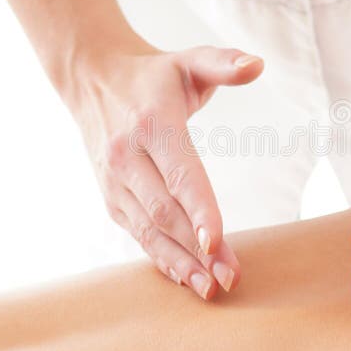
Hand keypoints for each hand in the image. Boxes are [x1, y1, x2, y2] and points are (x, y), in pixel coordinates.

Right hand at [68, 39, 262, 299]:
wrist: (92, 80)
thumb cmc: (152, 76)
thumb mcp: (188, 62)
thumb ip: (223, 63)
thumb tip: (259, 64)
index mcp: (152, 124)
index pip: (180, 174)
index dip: (199, 210)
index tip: (217, 243)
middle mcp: (127, 156)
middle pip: (166, 211)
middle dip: (198, 249)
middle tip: (230, 277)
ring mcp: (115, 181)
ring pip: (149, 230)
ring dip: (180, 262)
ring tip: (209, 288)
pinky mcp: (111, 197)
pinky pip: (137, 233)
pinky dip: (161, 257)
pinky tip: (185, 277)